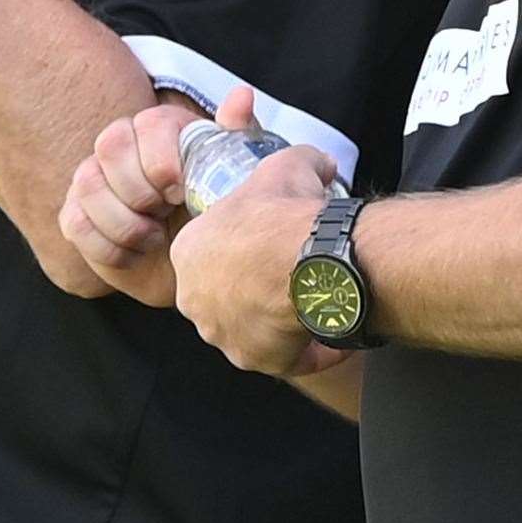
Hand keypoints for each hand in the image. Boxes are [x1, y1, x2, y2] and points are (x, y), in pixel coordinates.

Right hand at [59, 87, 274, 307]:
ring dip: (127, 222)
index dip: (163, 161)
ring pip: (89, 185)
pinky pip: (76, 224)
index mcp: (159, 127)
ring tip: (154, 236)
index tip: (182, 192)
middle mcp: (120, 143)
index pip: (149, 123)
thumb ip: (236, 133)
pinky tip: (135, 252)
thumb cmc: (210, 210)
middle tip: (165, 213)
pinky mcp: (76, 214)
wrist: (190, 262)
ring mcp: (92, 178)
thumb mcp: (232, 172)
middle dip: (141, 191)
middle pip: (111, 146)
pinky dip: (110, 248)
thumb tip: (242, 96)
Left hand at [170, 134, 345, 377]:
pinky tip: (332, 337)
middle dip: (253, 288)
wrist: (307, 258)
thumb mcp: (288, 165)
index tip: (269, 243)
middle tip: (289, 274)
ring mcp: (222, 335)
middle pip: (224, 295)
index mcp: (189, 253)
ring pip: (251, 329)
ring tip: (312, 303)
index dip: (243, 247)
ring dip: (277, 321)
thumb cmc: (284, 211)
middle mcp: (194, 300)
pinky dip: (310, 351)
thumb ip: (303, 162)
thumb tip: (322, 164)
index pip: (211, 253)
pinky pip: (287, 359)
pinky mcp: (254, 360)